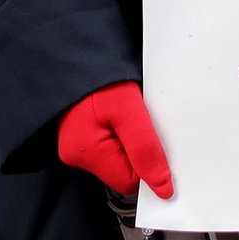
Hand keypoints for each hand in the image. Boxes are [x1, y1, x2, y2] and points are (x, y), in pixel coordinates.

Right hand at [57, 80, 174, 198]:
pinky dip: (126, 129)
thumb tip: (162, 189)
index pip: (129, 182)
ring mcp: (79, 142)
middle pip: (124, 169)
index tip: (160, 141)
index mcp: (86, 155)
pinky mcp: (84, 130)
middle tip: (148, 121)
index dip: (148, 165)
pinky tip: (127, 112)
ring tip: (135, 112)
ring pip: (120, 154)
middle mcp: (78, 155)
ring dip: (135, 138)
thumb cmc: (99, 76)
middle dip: (141, 150)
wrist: (76, 51)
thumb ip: (145, 149)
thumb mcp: (127, 110)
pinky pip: (113, 140)